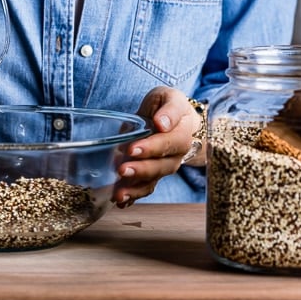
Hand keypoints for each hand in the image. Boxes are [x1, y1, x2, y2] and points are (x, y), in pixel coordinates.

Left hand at [112, 86, 202, 207]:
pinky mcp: (152, 175)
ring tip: (118, 194)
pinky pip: (145, 189)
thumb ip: (169, 109)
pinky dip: (133, 197)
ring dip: (135, 189)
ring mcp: (163, 168)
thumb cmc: (168, 106)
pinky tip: (120, 202)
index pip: (169, 143)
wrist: (171, 119)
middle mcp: (175, 155)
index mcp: (182, 134)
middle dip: (141, 170)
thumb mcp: (169, 97)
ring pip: (153, 181)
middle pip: (162, 166)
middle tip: (122, 170)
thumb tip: (161, 123)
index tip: (133, 148)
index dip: (152, 147)